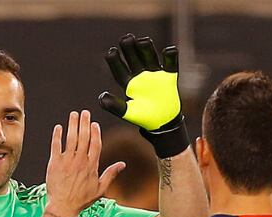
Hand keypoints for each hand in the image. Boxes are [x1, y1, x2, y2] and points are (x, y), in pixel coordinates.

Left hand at [45, 111, 124, 216]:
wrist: (63, 207)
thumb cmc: (80, 200)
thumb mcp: (100, 189)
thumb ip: (111, 174)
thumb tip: (122, 165)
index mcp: (92, 166)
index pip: (96, 144)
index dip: (95, 132)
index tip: (94, 124)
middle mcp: (80, 161)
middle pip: (84, 137)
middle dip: (85, 123)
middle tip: (84, 113)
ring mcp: (67, 161)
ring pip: (71, 138)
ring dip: (73, 124)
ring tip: (73, 115)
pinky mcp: (54, 163)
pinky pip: (56, 145)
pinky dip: (57, 135)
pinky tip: (59, 127)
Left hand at [98, 34, 189, 157]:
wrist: (163, 122)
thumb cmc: (143, 117)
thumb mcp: (128, 112)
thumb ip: (115, 106)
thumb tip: (101, 98)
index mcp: (128, 83)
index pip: (119, 69)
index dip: (115, 61)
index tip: (111, 52)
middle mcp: (140, 75)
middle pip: (134, 58)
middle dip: (130, 49)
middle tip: (126, 38)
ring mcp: (155, 74)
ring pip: (150, 57)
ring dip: (147, 49)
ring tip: (143, 41)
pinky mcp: (169, 77)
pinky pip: (170, 64)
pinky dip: (171, 57)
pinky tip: (169, 50)